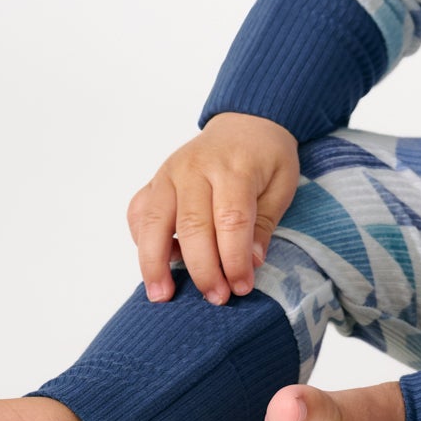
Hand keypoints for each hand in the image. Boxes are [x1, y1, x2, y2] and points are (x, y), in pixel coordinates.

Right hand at [127, 112, 299, 305]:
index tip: (242, 287)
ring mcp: (169, 173)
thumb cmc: (266, 156)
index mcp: (234, 166)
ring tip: (162, 295)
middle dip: (203, 268)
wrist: (245, 122)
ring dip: (155, 263)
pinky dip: (141, 241)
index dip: (234, 259)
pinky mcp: (155, 180)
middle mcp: (196, 168)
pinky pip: (139, 213)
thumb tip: (251, 262)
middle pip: (192, 225)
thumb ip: (265, 222)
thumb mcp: (282, 183)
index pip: (231, 220)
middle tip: (216, 298)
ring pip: (153, 221)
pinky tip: (156, 264)